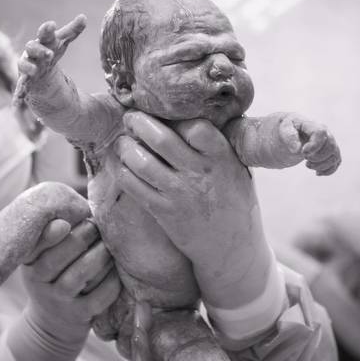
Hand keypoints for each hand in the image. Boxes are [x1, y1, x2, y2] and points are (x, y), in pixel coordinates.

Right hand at [14, 14, 86, 102]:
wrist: (37, 75)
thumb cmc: (48, 54)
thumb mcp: (61, 44)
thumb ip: (72, 31)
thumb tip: (84, 16)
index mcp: (41, 42)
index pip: (44, 35)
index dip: (47, 30)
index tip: (51, 25)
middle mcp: (31, 54)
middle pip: (32, 48)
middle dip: (39, 50)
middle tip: (49, 53)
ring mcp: (27, 68)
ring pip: (24, 66)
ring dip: (28, 67)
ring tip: (33, 70)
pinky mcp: (25, 84)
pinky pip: (20, 89)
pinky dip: (18, 95)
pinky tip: (16, 103)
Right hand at [22, 218, 121, 341]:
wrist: (50, 326)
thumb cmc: (53, 278)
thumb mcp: (43, 259)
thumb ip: (55, 235)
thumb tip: (82, 203)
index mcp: (30, 262)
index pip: (37, 244)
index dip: (51, 232)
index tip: (65, 222)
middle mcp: (39, 280)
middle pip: (61, 255)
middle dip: (84, 235)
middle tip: (98, 226)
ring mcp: (58, 299)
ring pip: (81, 273)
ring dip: (101, 255)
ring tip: (110, 245)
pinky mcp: (77, 315)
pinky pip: (99, 296)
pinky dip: (111, 281)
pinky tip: (117, 271)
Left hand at [114, 111, 271, 309]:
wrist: (231, 248)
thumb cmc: (234, 202)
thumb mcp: (237, 169)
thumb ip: (216, 146)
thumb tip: (192, 115)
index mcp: (221, 158)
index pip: (195, 127)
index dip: (176, 116)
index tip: (166, 112)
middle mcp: (199, 173)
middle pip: (161, 139)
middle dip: (140, 122)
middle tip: (130, 117)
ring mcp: (179, 194)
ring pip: (142, 162)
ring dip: (126, 147)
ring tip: (123, 141)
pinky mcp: (164, 212)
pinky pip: (135, 187)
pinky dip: (123, 172)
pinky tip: (122, 166)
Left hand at [278, 114, 340, 174]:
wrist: (292, 132)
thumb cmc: (289, 129)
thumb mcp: (285, 129)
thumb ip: (290, 137)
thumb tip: (297, 150)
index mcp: (314, 125)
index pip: (321, 133)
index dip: (314, 145)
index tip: (303, 152)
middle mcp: (326, 133)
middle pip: (331, 147)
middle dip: (317, 157)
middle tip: (305, 158)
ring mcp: (330, 143)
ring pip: (335, 157)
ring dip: (321, 166)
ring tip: (308, 165)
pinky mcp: (331, 153)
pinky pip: (336, 163)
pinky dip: (328, 171)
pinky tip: (316, 172)